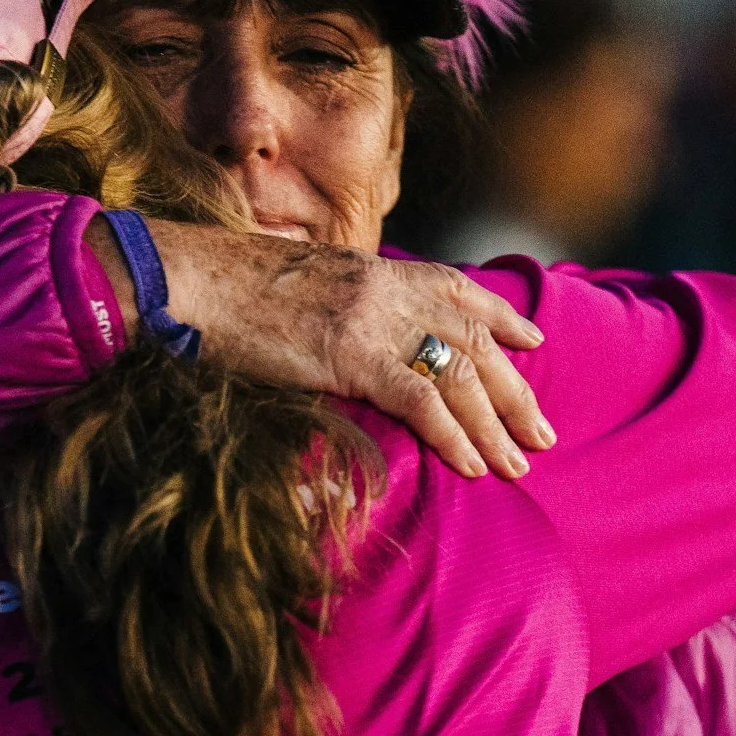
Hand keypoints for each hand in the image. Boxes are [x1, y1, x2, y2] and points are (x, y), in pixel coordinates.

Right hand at [104, 217, 554, 479]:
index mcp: (377, 271)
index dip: (501, 318)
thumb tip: (352, 337)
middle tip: (543, 432)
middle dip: (514, 391)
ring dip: (496, 424)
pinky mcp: (352, 355)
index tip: (532, 341)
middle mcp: (388, 290)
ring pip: (460, 374)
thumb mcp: (303, 287)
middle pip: (474, 341)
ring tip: (519, 463)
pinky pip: (420, 400)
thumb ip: (343, 308)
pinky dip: (453, 435)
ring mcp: (373, 321)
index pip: (458, 290)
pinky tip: (473, 465)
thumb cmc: (230, 291)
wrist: (191, 280)